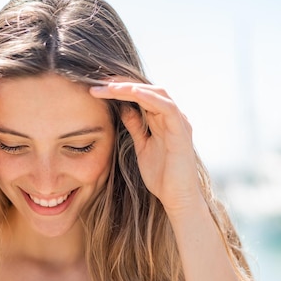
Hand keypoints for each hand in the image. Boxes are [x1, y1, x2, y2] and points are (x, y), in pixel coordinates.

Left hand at [90, 81, 202, 214]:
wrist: (177, 199)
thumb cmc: (162, 176)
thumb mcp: (142, 146)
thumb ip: (136, 127)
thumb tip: (123, 108)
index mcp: (163, 120)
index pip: (142, 96)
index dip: (121, 89)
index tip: (98, 87)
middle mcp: (173, 117)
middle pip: (148, 90)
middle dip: (123, 83)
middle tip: (99, 82)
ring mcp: (179, 122)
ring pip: (156, 93)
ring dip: (131, 87)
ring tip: (109, 86)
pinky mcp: (181, 132)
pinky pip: (166, 107)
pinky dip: (148, 98)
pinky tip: (131, 93)